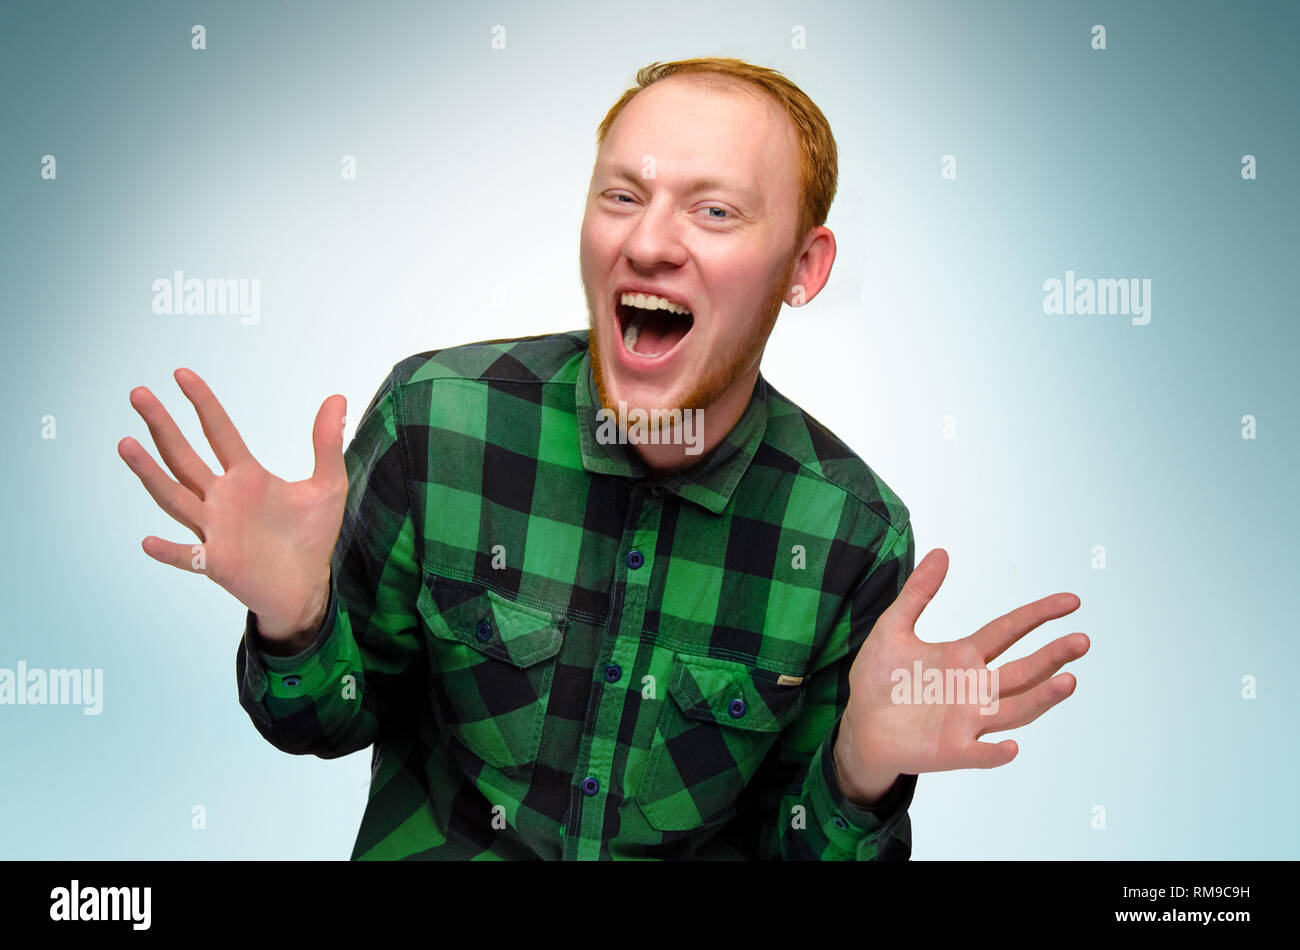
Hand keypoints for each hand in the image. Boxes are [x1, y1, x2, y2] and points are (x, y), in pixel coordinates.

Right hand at [117, 368, 349, 642]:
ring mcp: (215, 530)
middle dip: (162, 426)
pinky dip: (169, 550)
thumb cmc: (310, 536)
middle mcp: (222, 499)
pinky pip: (188, 556)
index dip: (202, 403)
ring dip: (150, 474)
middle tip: (138, 393)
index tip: (181, 374)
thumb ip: (327, 444)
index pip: (219, 432)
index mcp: (246, 477)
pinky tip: (148, 541)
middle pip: (184, 457)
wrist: (307, 585)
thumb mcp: (327, 485)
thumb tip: (337, 396)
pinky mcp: (217, 563)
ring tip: (126, 444)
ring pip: (174, 498)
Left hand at [835, 548, 1089, 801]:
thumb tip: (940, 552)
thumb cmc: (879, 681)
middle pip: (1023, 670)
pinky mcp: (952, 750)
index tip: (1072, 601)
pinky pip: (979, 753)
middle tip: (1082, 640)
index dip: (1039, 614)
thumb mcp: (893, 628)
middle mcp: (974, 688)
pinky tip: (1011, 746)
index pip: (1009, 630)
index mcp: (963, 656)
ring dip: (1041, 698)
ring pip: (1014, 709)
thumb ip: (918, 593)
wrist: (858, 725)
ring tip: (1069, 680)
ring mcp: (968, 720)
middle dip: (1053, 656)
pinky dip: (995, 753)